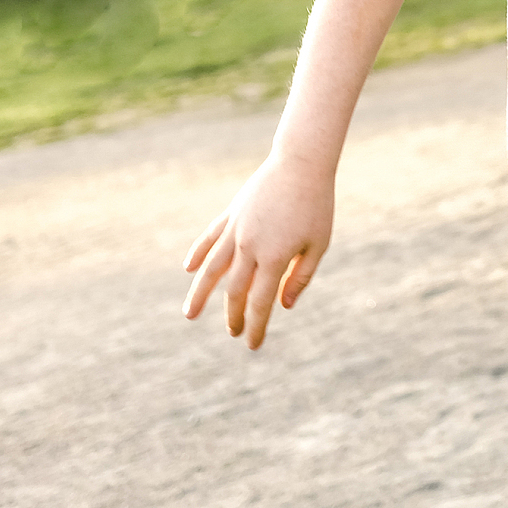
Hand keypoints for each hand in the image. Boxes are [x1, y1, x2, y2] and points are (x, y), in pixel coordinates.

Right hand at [182, 152, 335, 349]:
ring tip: (189, 315)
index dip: (256, 325)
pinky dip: (198, 253)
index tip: (252, 344)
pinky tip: (189, 269)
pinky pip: (209, 238)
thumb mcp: (318, 243)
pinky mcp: (231, 213)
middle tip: (234, 332)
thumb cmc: (316, 205)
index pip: (260, 302)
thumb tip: (283, 305)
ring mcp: (236, 229)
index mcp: (274, 257)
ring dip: (200, 293)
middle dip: (233, 315)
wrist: (301, 163)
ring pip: (211, 268)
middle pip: (235, 290)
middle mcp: (249, 246)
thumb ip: (301, 276)